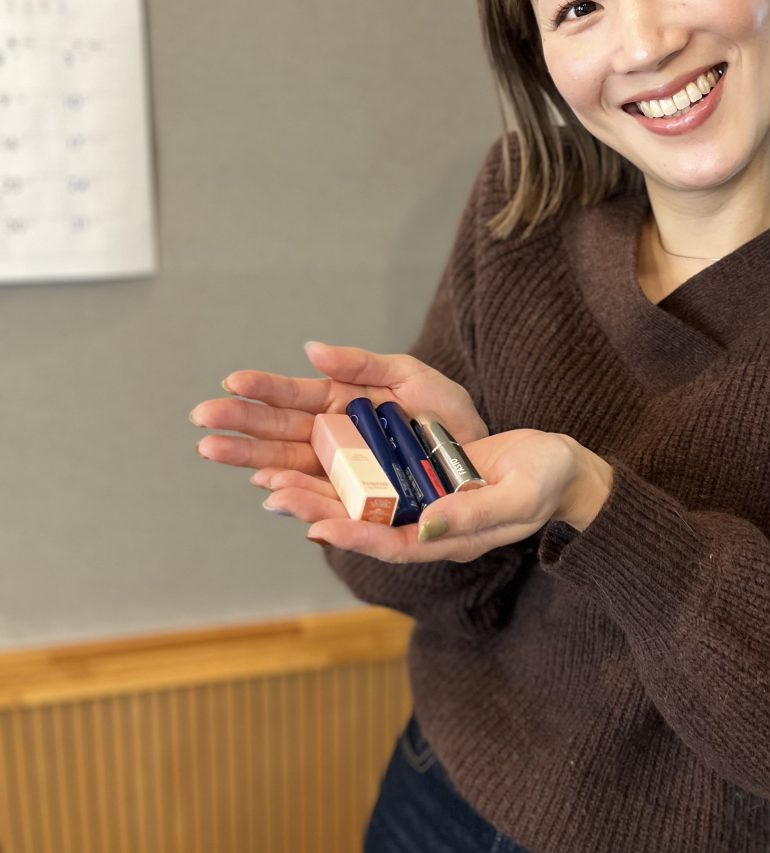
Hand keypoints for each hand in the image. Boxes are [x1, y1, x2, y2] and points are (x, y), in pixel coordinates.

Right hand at [191, 340, 486, 477]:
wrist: (484, 454)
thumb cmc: (445, 413)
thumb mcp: (407, 375)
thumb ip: (359, 364)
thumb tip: (310, 350)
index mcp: (338, 403)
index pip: (290, 395)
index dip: (260, 389)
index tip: (230, 382)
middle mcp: (332, 440)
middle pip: (278, 433)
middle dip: (239, 428)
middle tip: (201, 422)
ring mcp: (342, 473)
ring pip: (289, 468)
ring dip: (254, 461)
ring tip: (220, 453)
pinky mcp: (359, 503)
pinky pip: (323, 501)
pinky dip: (296, 496)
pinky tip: (271, 489)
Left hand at [257, 429, 613, 562]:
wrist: (563, 471)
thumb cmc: (548, 483)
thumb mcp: (519, 495)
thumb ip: (474, 514)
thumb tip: (426, 527)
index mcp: (450, 539)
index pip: (394, 545)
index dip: (354, 538)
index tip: (317, 527)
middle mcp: (427, 527)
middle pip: (364, 525)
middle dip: (317, 511)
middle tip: (273, 492)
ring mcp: (421, 503)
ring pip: (360, 503)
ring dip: (317, 491)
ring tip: (272, 478)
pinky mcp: (420, 478)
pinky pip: (372, 480)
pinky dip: (340, 470)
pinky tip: (308, 459)